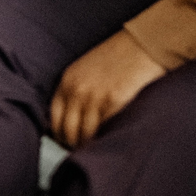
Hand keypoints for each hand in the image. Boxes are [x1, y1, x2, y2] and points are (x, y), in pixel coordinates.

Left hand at [50, 30, 165, 147]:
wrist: (142, 44)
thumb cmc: (118, 57)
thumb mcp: (87, 70)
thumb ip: (76, 91)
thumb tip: (70, 120)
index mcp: (68, 80)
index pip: (54, 119)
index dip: (61, 135)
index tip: (69, 143)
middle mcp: (76, 89)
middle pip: (67, 132)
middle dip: (75, 145)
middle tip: (84, 151)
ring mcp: (93, 97)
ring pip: (83, 136)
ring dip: (90, 145)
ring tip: (99, 148)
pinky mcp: (112, 103)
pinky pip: (103, 131)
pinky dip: (105, 139)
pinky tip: (111, 139)